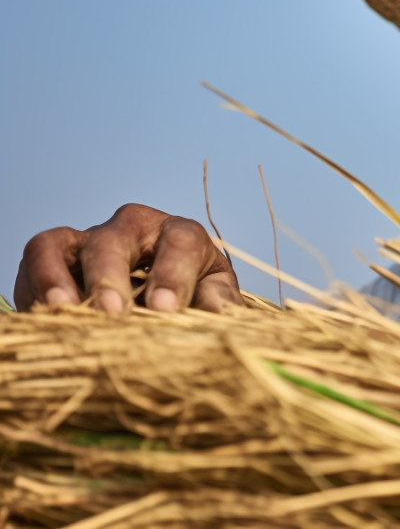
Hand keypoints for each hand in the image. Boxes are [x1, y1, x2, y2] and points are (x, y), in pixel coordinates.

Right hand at [14, 203, 243, 313]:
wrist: (158, 304)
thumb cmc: (192, 297)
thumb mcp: (213, 296)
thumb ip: (219, 303)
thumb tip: (218, 314)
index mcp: (180, 235)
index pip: (180, 241)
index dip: (172, 273)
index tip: (166, 309)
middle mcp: (132, 228)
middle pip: (115, 239)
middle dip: (111, 276)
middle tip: (112, 314)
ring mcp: (88, 239)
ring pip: (63, 241)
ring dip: (59, 275)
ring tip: (64, 311)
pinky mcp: (54, 256)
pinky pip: (37, 258)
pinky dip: (36, 283)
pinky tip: (44, 315)